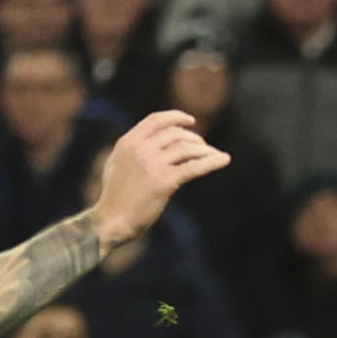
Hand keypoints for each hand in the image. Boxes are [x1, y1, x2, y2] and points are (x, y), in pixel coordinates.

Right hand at [93, 111, 229, 245]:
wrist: (111, 220)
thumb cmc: (114, 196)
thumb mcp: (116, 164)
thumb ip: (132, 149)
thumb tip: (148, 140)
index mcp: (129, 142)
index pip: (156, 120)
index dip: (176, 117)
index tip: (190, 121)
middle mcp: (141, 149)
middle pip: (175, 133)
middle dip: (193, 138)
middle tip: (203, 147)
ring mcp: (153, 164)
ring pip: (187, 148)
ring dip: (204, 149)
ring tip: (213, 154)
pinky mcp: (165, 181)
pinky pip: (194, 167)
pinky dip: (212, 162)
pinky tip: (224, 159)